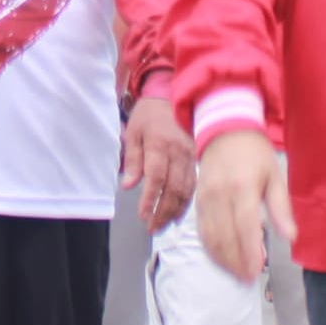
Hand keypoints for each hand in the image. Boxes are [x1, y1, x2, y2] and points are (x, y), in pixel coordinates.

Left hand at [120, 97, 192, 232]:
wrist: (172, 96)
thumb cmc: (149, 115)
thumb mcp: (133, 132)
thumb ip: (132, 160)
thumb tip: (128, 185)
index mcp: (159, 144)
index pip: (156, 178)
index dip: (150, 199)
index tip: (142, 215)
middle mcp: (178, 152)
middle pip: (173, 189)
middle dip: (162, 212)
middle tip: (152, 228)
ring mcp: (190, 156)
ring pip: (186, 190)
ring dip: (174, 211)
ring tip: (162, 226)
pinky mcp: (196, 159)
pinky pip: (193, 184)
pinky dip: (186, 202)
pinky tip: (178, 214)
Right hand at [193, 127, 280, 280]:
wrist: (225, 130)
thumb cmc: (255, 154)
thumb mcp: (275, 176)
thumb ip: (280, 209)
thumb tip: (290, 238)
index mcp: (243, 188)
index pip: (245, 228)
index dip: (250, 253)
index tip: (257, 271)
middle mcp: (220, 195)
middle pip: (225, 237)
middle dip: (237, 262)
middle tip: (248, 279)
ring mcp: (205, 198)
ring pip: (210, 237)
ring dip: (223, 259)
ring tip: (237, 274)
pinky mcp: (197, 200)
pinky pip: (201, 230)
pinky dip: (210, 248)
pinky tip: (221, 258)